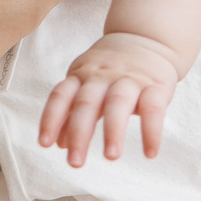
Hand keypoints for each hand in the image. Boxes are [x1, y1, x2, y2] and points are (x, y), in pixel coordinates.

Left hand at [39, 32, 180, 165]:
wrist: (147, 37)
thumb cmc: (110, 68)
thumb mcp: (85, 82)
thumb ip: (72, 111)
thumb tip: (59, 145)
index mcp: (81, 75)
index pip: (61, 95)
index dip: (51, 118)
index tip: (44, 144)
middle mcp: (102, 76)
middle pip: (87, 103)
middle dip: (79, 133)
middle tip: (75, 163)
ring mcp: (129, 79)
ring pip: (118, 103)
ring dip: (113, 131)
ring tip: (110, 157)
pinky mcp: (156, 86)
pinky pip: (153, 109)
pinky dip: (151, 132)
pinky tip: (149, 153)